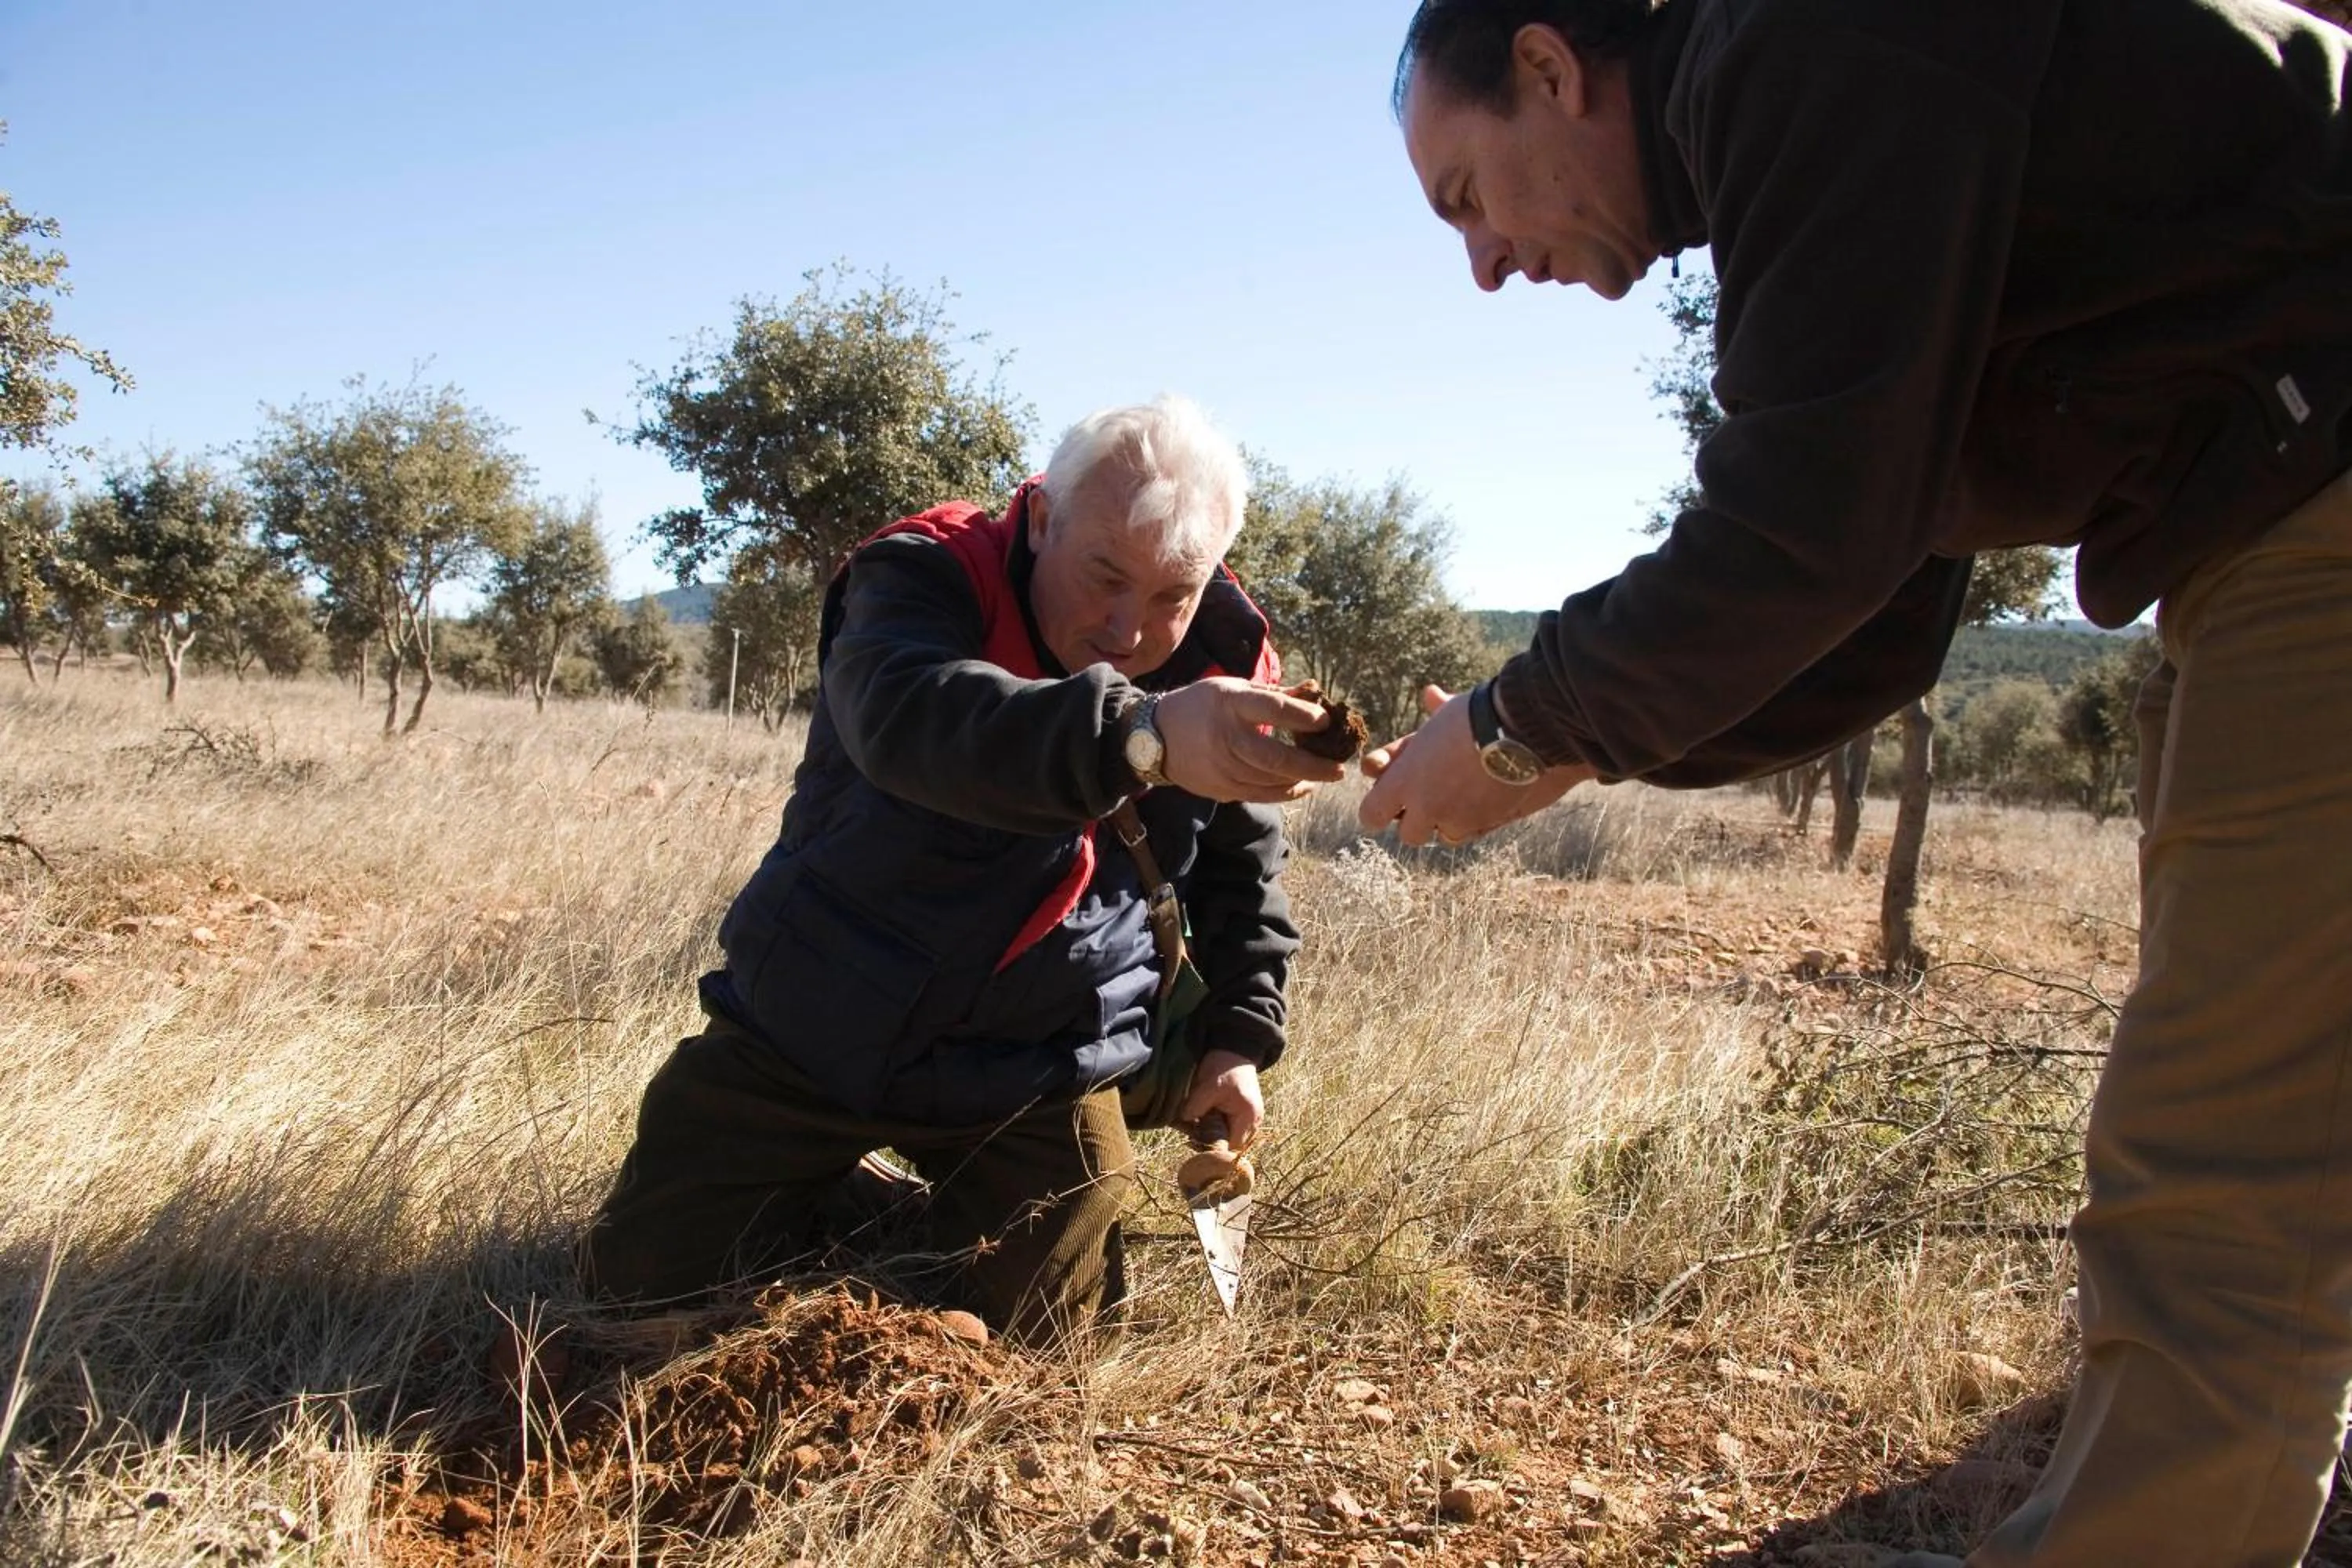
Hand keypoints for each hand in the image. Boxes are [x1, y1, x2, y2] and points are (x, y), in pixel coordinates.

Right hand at [1154, 677, 1345, 803]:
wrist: (1155, 737)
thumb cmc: (1201, 705)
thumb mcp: (1233, 688)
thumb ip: (1275, 694)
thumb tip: (1316, 693)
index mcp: (1231, 704)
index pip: (1275, 710)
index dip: (1305, 717)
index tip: (1327, 722)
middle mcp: (1226, 738)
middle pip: (1277, 758)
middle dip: (1314, 765)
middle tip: (1339, 768)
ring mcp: (1222, 768)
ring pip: (1271, 781)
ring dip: (1304, 780)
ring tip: (1325, 775)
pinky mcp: (1220, 788)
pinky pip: (1260, 795)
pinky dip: (1285, 793)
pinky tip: (1302, 786)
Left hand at [1178, 1048, 1263, 1149]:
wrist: (1234, 1049)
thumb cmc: (1225, 1066)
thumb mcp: (1209, 1085)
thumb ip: (1196, 1106)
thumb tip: (1183, 1121)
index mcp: (1247, 1117)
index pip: (1231, 1147)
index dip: (1213, 1148)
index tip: (1194, 1141)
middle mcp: (1251, 1122)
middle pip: (1229, 1145)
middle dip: (1210, 1142)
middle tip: (1191, 1135)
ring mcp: (1246, 1118)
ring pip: (1226, 1137)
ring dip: (1210, 1134)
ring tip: (1194, 1126)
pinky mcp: (1238, 1113)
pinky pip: (1225, 1127)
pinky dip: (1212, 1126)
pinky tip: (1198, 1120)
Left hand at [1358, 685, 1591, 845]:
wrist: (1518, 730)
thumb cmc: (1476, 714)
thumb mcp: (1447, 711)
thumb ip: (1433, 711)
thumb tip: (1431, 693)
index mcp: (1402, 780)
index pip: (1371, 814)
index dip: (1378, 810)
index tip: (1388, 802)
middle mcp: (1425, 806)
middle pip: (1408, 833)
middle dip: (1416, 820)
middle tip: (1428, 801)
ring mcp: (1455, 819)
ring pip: (1442, 836)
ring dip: (1446, 823)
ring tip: (1459, 798)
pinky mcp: (1484, 824)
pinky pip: (1471, 833)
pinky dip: (1473, 823)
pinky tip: (1481, 802)